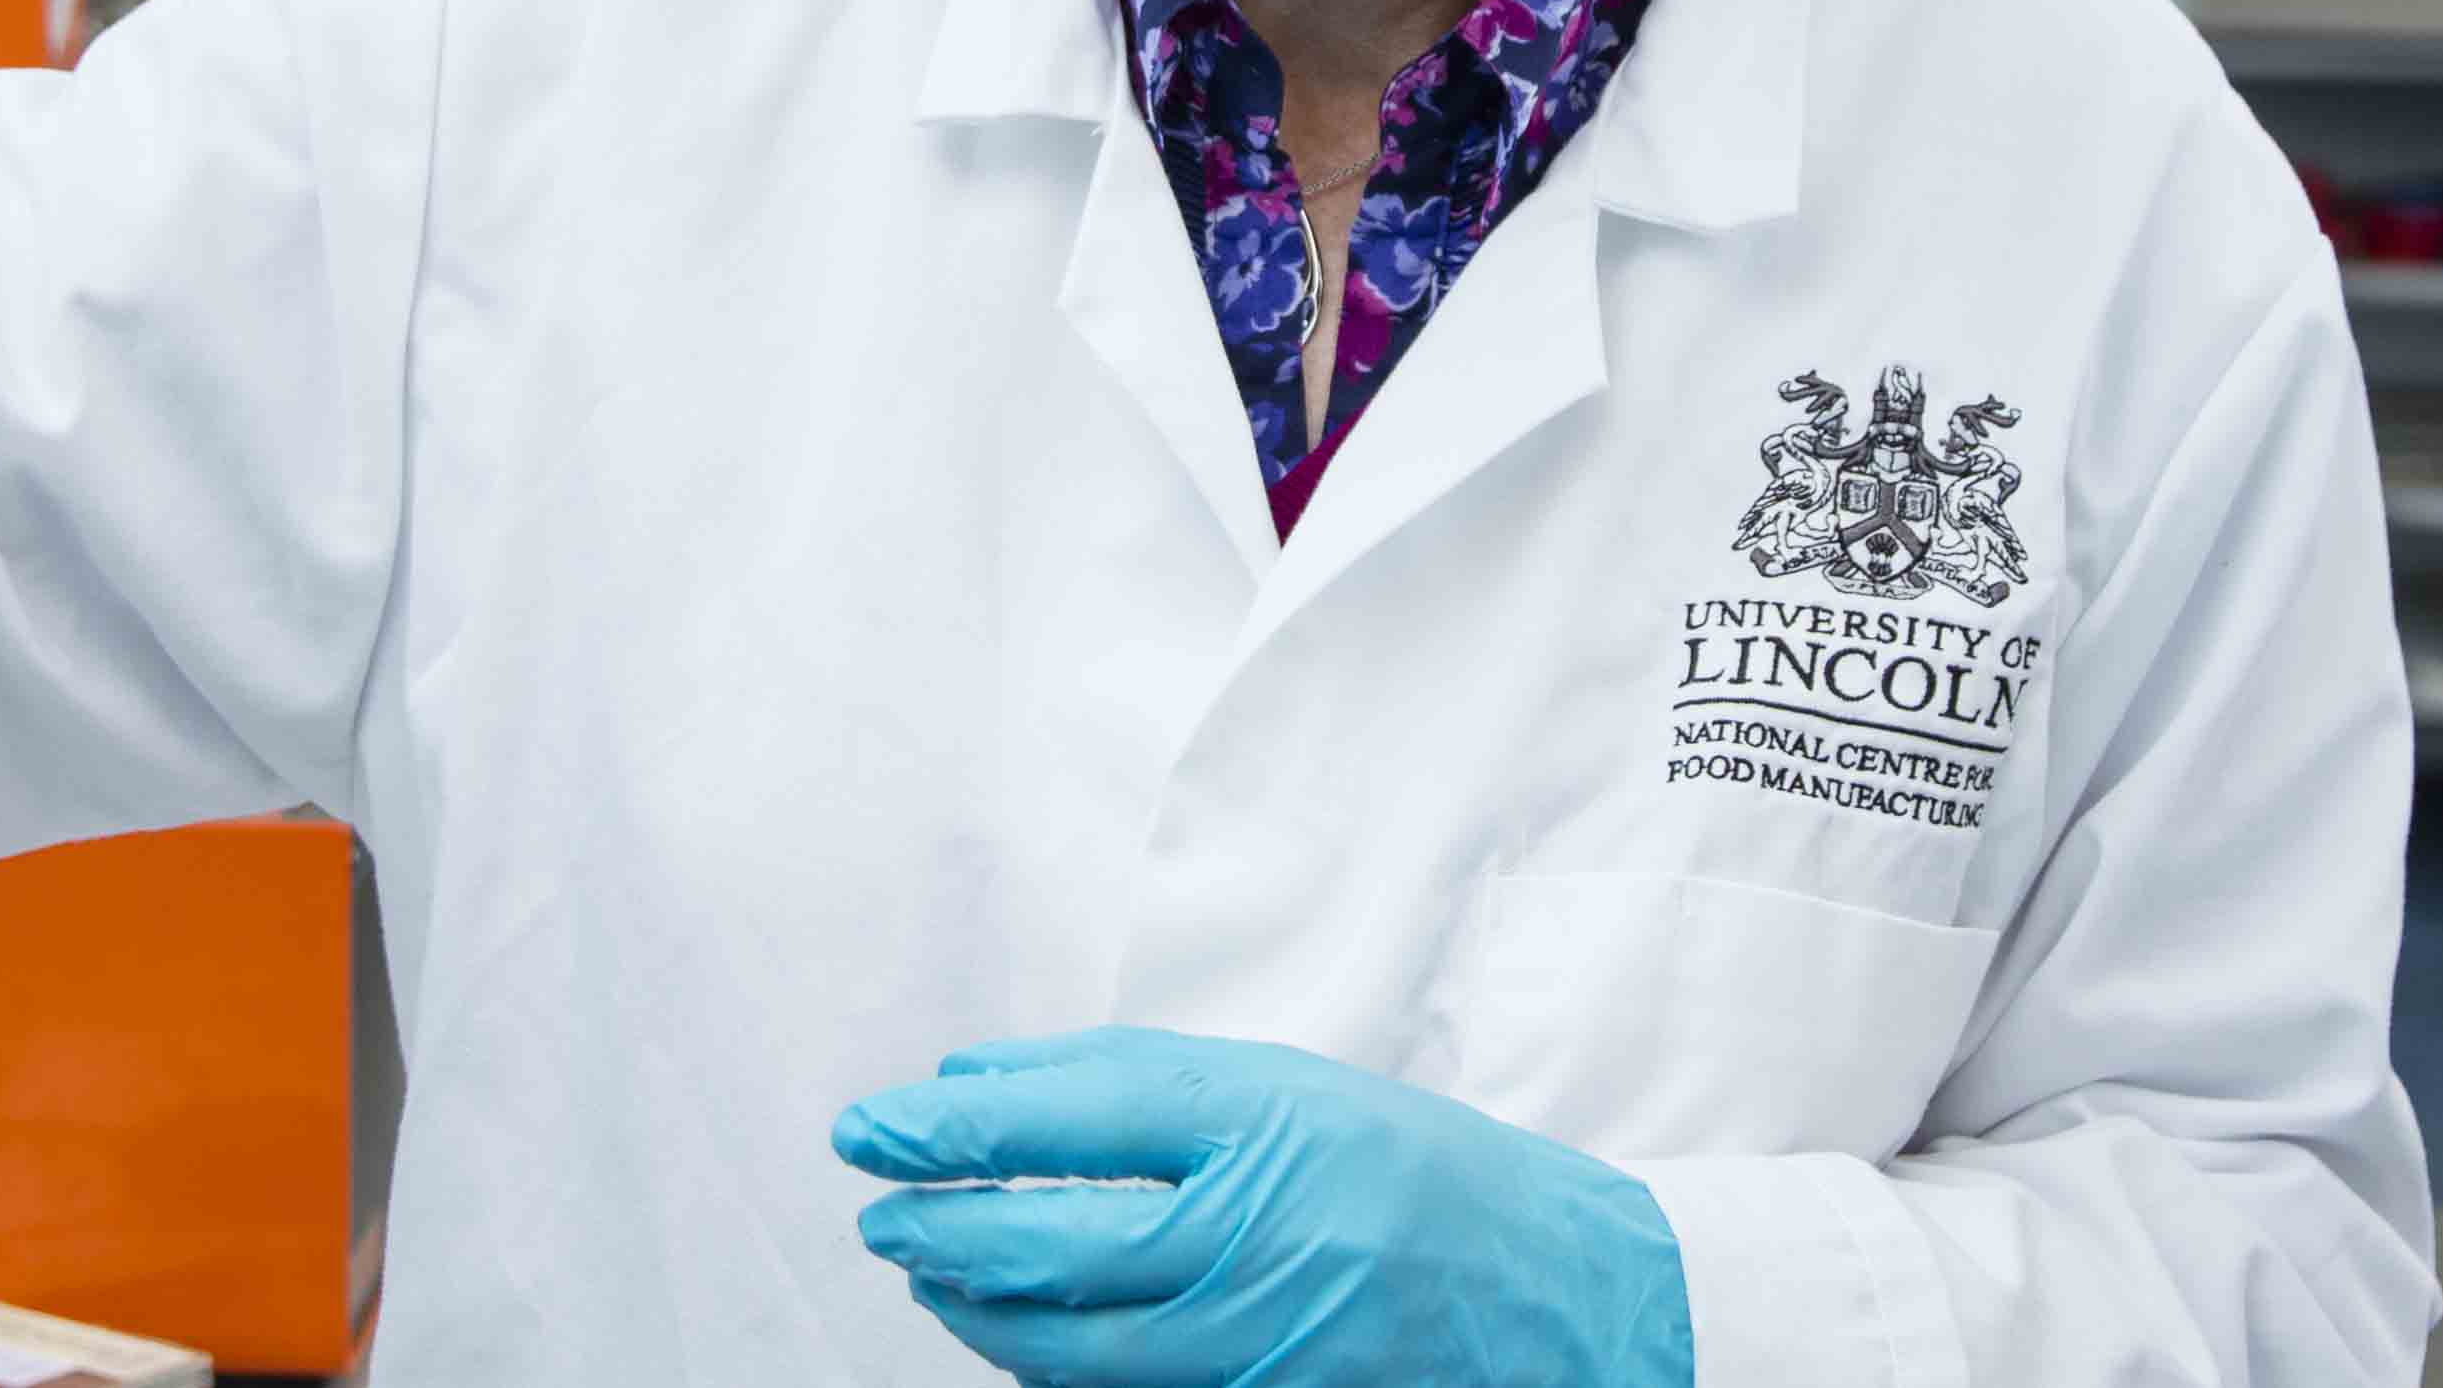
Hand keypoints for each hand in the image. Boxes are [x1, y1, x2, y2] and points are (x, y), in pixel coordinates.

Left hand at [829, 1026, 1694, 1387]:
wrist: (1570, 1300)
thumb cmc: (1427, 1179)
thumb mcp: (1295, 1091)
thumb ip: (1135, 1083)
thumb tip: (972, 1084)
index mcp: (1279, 1122)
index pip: (1077, 1115)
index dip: (953, 1127)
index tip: (872, 1125)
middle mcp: (1268, 1235)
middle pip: (1052, 1242)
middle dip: (939, 1228)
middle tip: (878, 1210)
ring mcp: (1265, 1340)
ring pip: (1069, 1346)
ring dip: (976, 1309)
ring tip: (929, 1270)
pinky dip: (1053, 1368)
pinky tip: (1016, 1338)